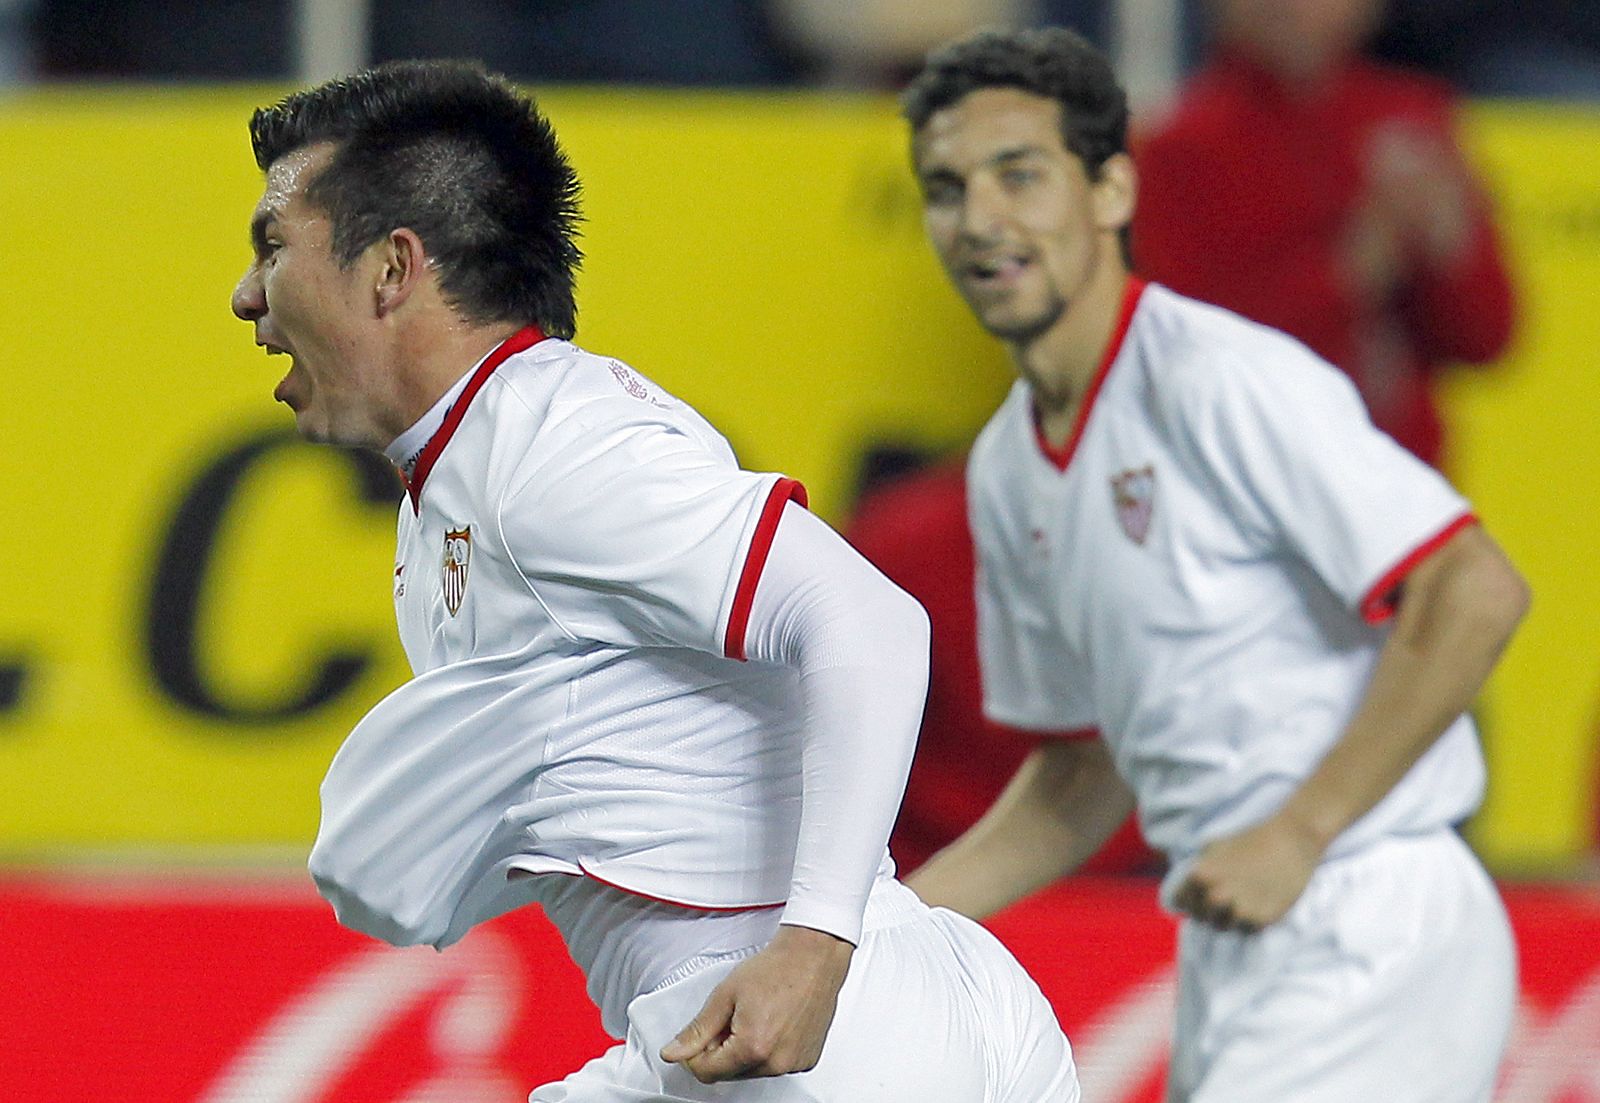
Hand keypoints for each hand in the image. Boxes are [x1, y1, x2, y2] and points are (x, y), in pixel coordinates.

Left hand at [660, 924, 853, 1082]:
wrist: (813, 956)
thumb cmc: (777, 969)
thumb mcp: (725, 994)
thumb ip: (697, 1030)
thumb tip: (674, 1052)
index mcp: (752, 1047)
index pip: (707, 1073)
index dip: (696, 1055)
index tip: (701, 1038)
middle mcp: (776, 1062)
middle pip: (730, 1074)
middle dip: (722, 1051)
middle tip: (731, 1018)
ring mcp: (794, 1063)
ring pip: (752, 1071)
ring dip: (745, 1051)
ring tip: (755, 1017)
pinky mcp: (806, 1061)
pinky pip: (775, 1065)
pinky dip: (768, 1050)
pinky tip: (773, 1023)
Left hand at [1171, 814, 1324, 932]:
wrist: (1290, 840)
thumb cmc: (1250, 840)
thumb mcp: (1213, 847)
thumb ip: (1199, 869)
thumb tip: (1188, 886)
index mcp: (1200, 875)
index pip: (1180, 902)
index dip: (1188, 900)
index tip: (1197, 898)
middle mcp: (1216, 895)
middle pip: (1201, 917)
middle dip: (1207, 912)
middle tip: (1221, 903)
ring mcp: (1239, 909)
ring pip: (1224, 926)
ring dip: (1228, 919)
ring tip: (1240, 902)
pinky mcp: (1262, 919)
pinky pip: (1247, 929)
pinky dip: (1249, 922)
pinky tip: (1257, 904)